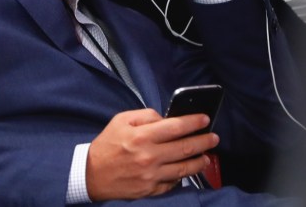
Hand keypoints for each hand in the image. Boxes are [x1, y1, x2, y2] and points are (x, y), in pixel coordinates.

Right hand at [86, 108, 218, 200]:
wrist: (92, 174)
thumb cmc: (107, 144)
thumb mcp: (121, 120)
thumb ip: (145, 116)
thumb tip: (166, 119)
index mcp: (141, 136)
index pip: (175, 127)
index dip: (193, 122)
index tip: (205, 119)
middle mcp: (149, 156)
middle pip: (184, 148)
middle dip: (203, 141)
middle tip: (214, 138)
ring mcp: (151, 176)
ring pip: (184, 168)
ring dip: (199, 161)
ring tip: (206, 156)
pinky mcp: (151, 190)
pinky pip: (173, 183)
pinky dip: (182, 176)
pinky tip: (187, 170)